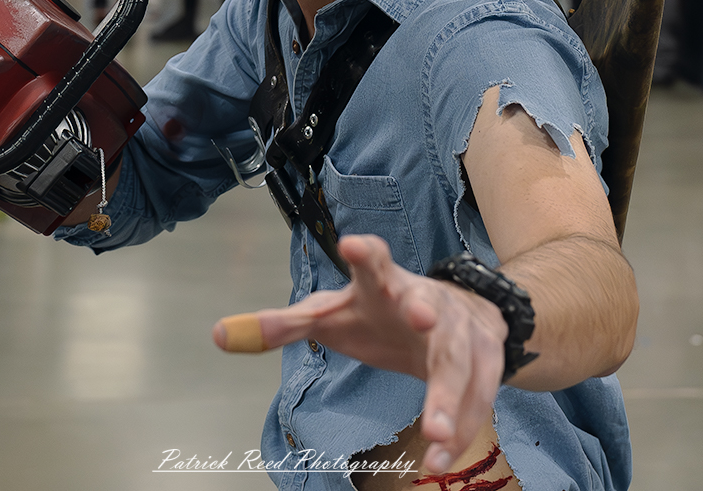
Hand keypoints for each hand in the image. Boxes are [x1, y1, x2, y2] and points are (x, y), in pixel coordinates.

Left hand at [212, 234, 506, 473]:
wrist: (459, 310)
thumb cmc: (380, 312)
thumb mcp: (331, 316)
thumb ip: (282, 326)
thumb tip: (217, 335)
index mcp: (382, 284)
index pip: (373, 261)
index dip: (365, 253)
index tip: (353, 244)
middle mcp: (424, 300)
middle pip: (426, 307)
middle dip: (424, 313)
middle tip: (419, 316)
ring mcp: (460, 330)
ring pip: (458, 362)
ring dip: (449, 397)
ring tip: (434, 434)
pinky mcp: (485, 359)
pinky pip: (477, 396)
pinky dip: (461, 426)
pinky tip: (441, 457)